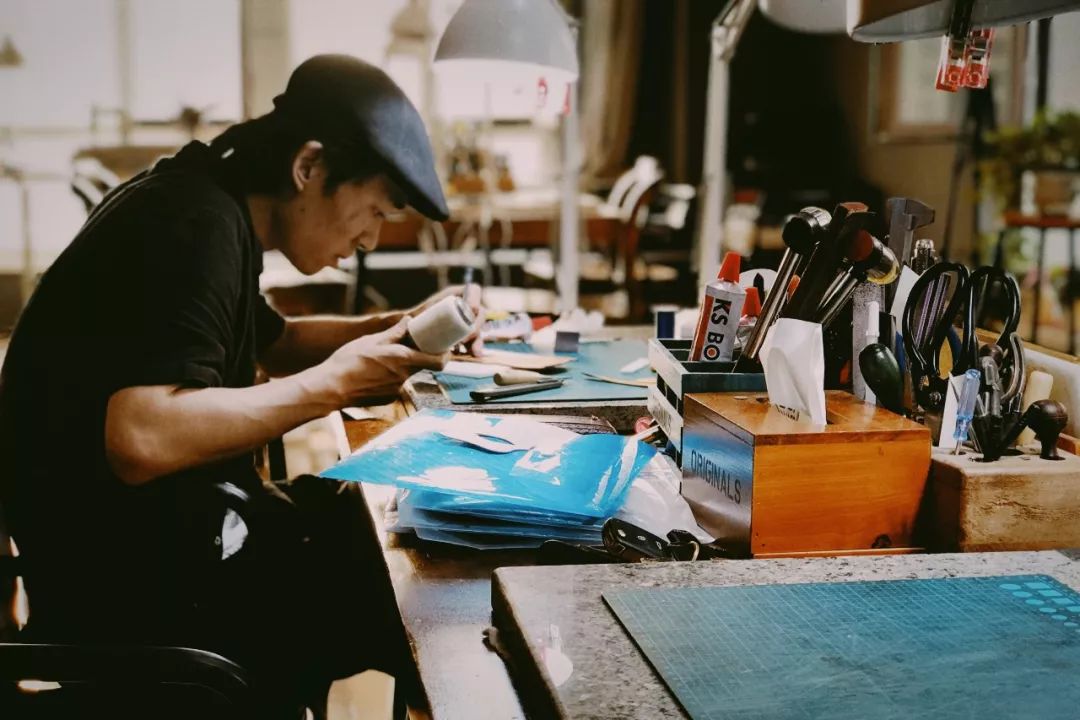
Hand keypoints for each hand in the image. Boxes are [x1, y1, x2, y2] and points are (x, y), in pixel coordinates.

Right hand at [320, 319, 446, 403]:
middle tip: (415, 347)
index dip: (446, 355)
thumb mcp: (371, 341)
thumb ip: (394, 333)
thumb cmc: (349, 361)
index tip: (446, 348)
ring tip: (382, 360)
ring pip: (407, 374)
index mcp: (403, 359)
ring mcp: (396, 389)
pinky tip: (373, 374)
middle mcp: (403, 376)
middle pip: (422, 366)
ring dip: (401, 366)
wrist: (331, 387)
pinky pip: (395, 385)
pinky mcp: (387, 398)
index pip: (438, 362)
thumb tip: (409, 321)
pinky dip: (389, 378)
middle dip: (421, 356)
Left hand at [410, 285, 486, 355]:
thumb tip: (409, 318)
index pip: (473, 290)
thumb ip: (406, 315)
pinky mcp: (467, 334)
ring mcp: (467, 320)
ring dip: (479, 338)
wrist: (412, 334)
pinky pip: (476, 338)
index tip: (470, 309)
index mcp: (454, 295)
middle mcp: (463, 305)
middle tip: (465, 338)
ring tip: (473, 351)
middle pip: (479, 311)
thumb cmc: (414, 321)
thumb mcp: (415, 314)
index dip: (475, 297)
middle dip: (476, 325)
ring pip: (479, 326)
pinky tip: (474, 353)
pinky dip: (476, 346)